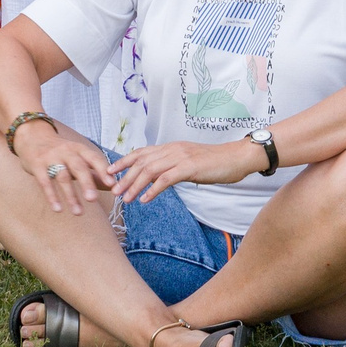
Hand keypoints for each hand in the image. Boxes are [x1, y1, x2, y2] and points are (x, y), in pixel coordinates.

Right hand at [18, 123, 118, 214]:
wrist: (33, 136)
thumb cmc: (61, 152)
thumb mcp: (78, 157)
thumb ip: (95, 172)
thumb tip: (114, 186)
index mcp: (80, 149)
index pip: (94, 158)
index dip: (103, 170)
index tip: (113, 184)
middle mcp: (67, 152)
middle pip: (79, 167)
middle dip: (87, 183)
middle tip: (93, 200)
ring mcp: (51, 158)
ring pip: (63, 177)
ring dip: (71, 196)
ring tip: (78, 212)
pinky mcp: (37, 166)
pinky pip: (45, 182)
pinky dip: (52, 196)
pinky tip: (58, 209)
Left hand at [110, 137, 263, 203]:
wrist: (236, 158)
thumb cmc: (214, 162)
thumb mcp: (188, 163)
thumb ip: (172, 167)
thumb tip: (156, 178)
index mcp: (171, 147)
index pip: (141, 152)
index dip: (123, 162)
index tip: (109, 172)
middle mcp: (172, 149)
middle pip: (142, 162)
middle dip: (125, 177)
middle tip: (114, 191)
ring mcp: (181, 157)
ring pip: (150, 170)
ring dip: (135, 185)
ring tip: (126, 199)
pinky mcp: (190, 167)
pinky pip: (166, 179)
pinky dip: (153, 190)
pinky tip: (145, 199)